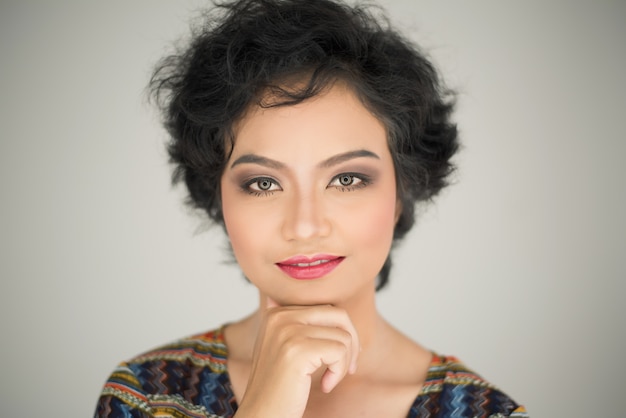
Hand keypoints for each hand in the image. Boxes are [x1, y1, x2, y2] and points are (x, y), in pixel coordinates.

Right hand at [234, 297, 359, 417]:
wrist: (261, 414)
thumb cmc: (276, 386)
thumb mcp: (282, 346)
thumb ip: (299, 325)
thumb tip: (331, 312)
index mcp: (277, 313)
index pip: (326, 309)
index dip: (341, 332)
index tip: (339, 356)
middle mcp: (280, 317)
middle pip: (338, 315)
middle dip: (351, 342)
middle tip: (347, 367)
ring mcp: (288, 332)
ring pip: (343, 335)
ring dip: (344, 362)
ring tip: (329, 380)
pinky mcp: (298, 351)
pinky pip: (339, 352)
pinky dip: (338, 373)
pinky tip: (325, 386)